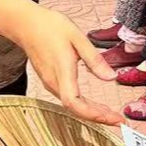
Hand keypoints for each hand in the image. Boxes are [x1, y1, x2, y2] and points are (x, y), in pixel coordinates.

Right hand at [0, 0, 118, 124]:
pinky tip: (95, 105)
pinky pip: (69, 99)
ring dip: (92, 113)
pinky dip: (84, 105)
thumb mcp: (77, 37)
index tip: (113, 118)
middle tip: (119, 120)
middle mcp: (54, 82)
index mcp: (61, 71)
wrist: (26, 24)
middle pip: (76, 109)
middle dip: (99, 117)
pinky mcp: (51, 81)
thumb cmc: (50, 27)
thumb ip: (94, 59)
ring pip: (73, 106)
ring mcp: (51, 83)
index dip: (94, 114)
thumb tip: (111, 78)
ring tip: (111, 114)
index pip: (75, 103)